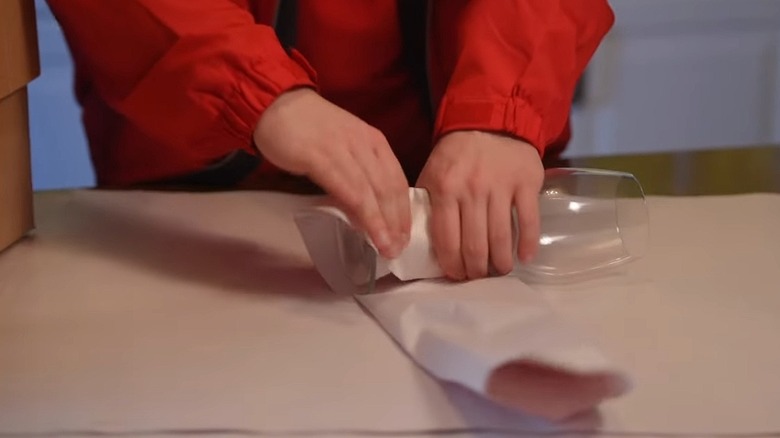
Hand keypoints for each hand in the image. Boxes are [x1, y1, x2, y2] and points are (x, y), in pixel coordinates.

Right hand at [253, 88, 410, 257]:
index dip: (403, 210)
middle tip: (400, 248)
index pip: (397, 180)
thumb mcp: (343, 147)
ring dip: (384, 224)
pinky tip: (370, 232)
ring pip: (373, 192)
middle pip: (390, 188)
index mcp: (374, 141)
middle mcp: (365, 144)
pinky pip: (350, 191)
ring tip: (388, 248)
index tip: (405, 234)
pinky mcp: (321, 158)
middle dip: (398, 222)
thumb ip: (358, 172)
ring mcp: (344, 150)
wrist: (276, 105)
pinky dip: (364, 214)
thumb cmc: (308, 129)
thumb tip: (367, 209)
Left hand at [416, 131, 543, 279]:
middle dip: (475, 270)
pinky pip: (529, 220)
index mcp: (445, 189)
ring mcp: (501, 188)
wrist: (492, 121)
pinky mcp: (526, 184)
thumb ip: (426, 204)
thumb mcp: (431, 173)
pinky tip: (524, 258)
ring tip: (499, 272)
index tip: (456, 276)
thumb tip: (417, 240)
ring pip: (501, 237)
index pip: (446, 239)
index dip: (452, 265)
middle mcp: (472, 191)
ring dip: (500, 263)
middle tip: (477, 278)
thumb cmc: (457, 154)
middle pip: (475, 244)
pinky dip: (528, 243)